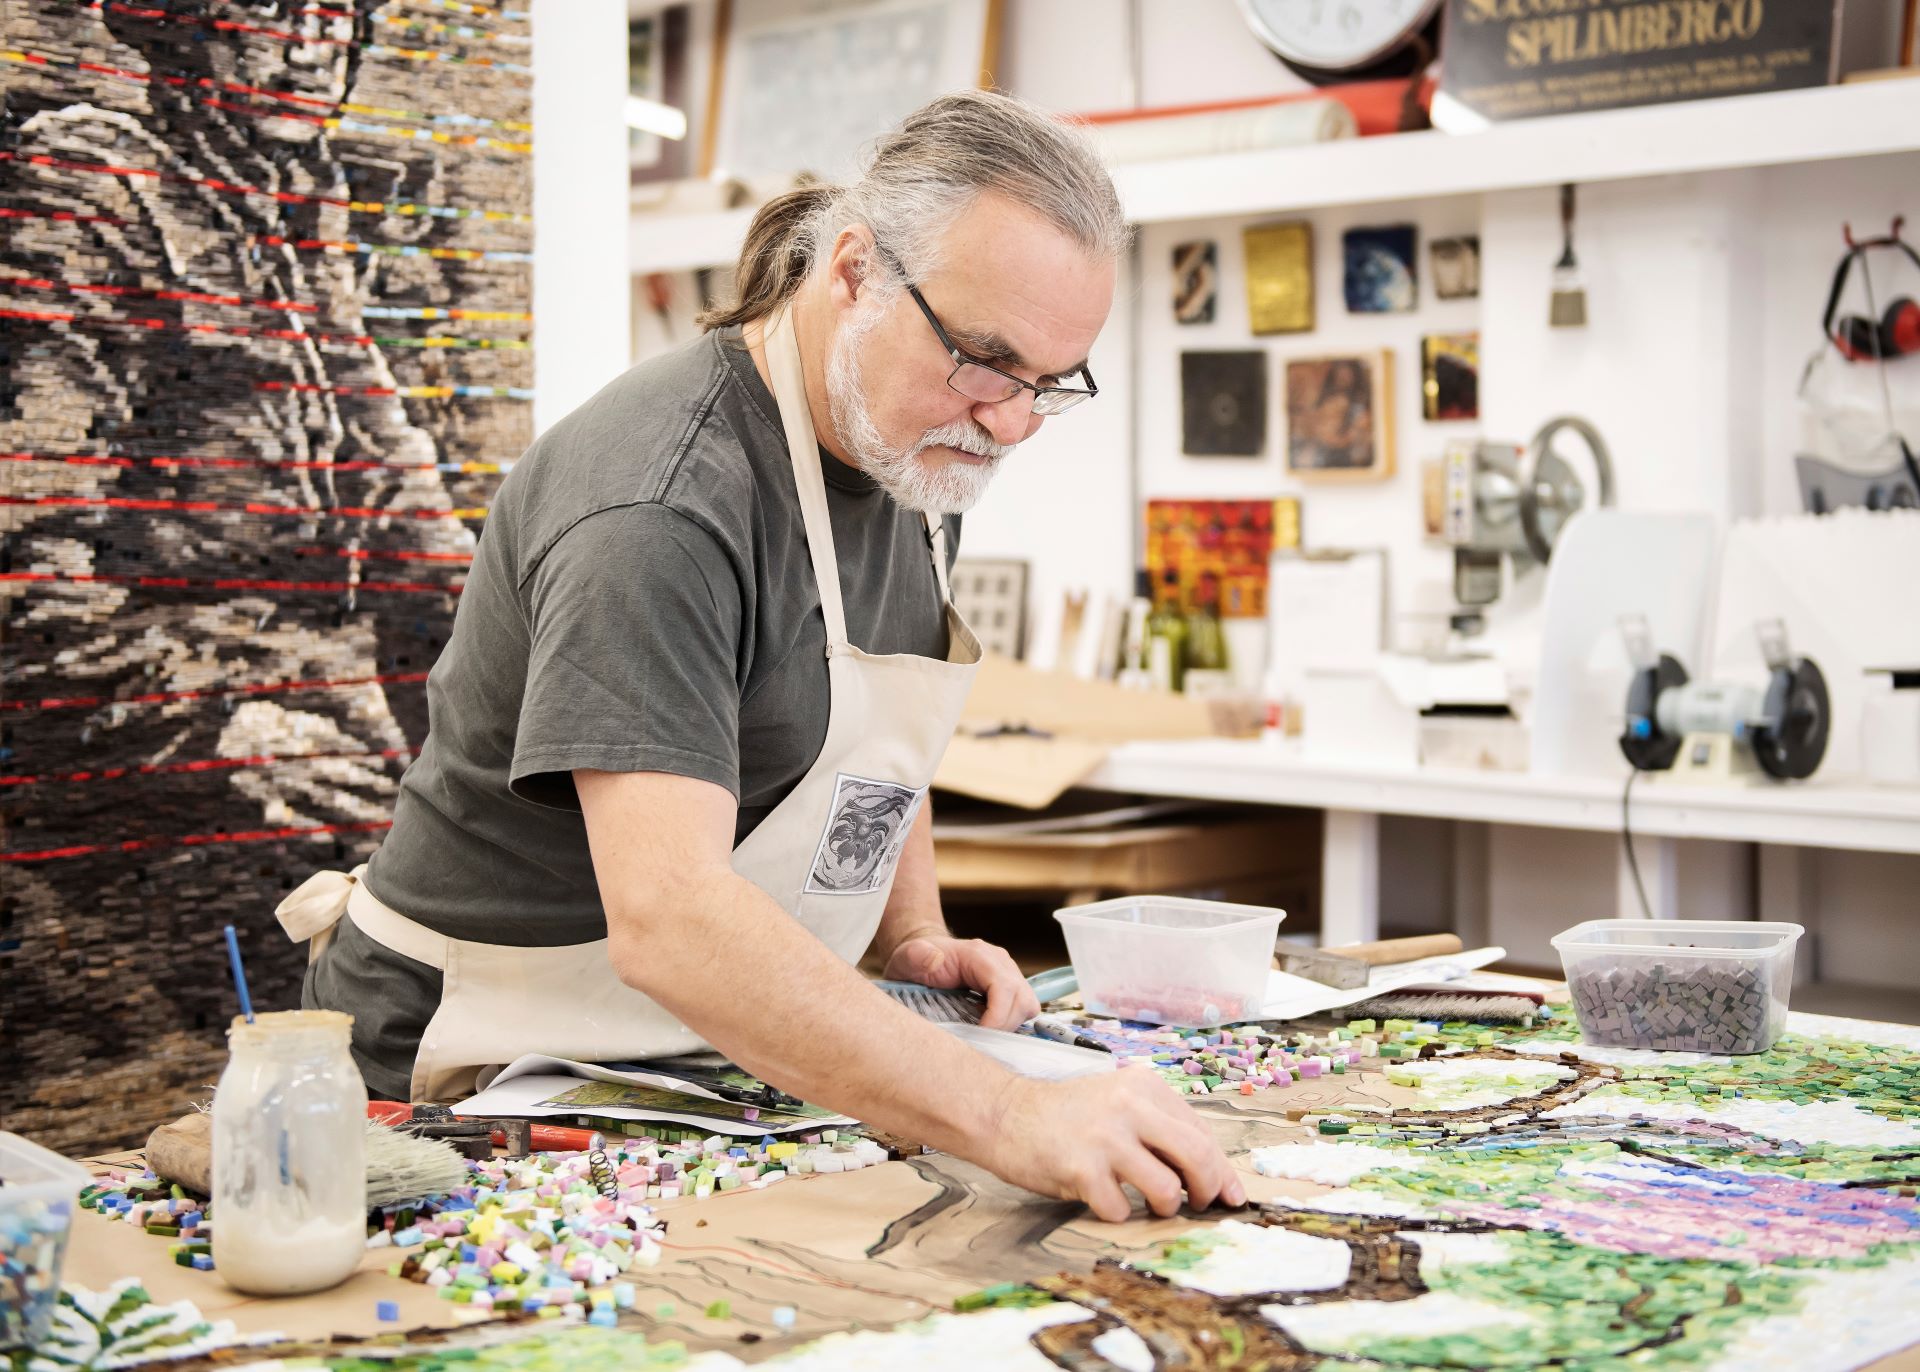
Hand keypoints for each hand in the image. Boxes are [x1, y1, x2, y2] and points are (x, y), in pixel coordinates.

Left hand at [882, 934, 1039, 1029]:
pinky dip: (1010, 1022)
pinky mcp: (1009, 986)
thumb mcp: (907, 958)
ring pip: (1028, 1004)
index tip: (980, 1034)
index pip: (1005, 987)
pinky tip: (988, 1027)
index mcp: (979, 955)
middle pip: (1022, 998)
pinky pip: (1022, 1008)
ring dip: (1011, 1025)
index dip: (998, 1016)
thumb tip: (934, 959)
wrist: (922, 957)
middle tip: (981, 1039)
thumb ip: (916, 956)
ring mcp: (1007, 973)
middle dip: (1005, 1025)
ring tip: (985, 1034)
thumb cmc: (916, 960)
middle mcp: (999, 962)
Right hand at [978, 1069, 1244, 1222]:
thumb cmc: (1066, 1115)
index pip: (1202, 1133)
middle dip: (1208, 1190)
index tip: (1230, 1195)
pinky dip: (1119, 1215)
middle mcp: (1130, 1106)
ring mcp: (1105, 1137)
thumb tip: (1211, 1173)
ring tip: (1151, 1206)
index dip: (1222, 1170)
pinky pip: (1120, 1209)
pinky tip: (1106, 1201)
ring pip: (1166, 1189)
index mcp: (1144, 1086)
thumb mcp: (1119, 1102)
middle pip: (1197, 1157)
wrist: (1004, 1113)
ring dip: (1165, 1208)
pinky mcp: (1081, 1167)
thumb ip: (1159, 1127)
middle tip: (1200, 1205)